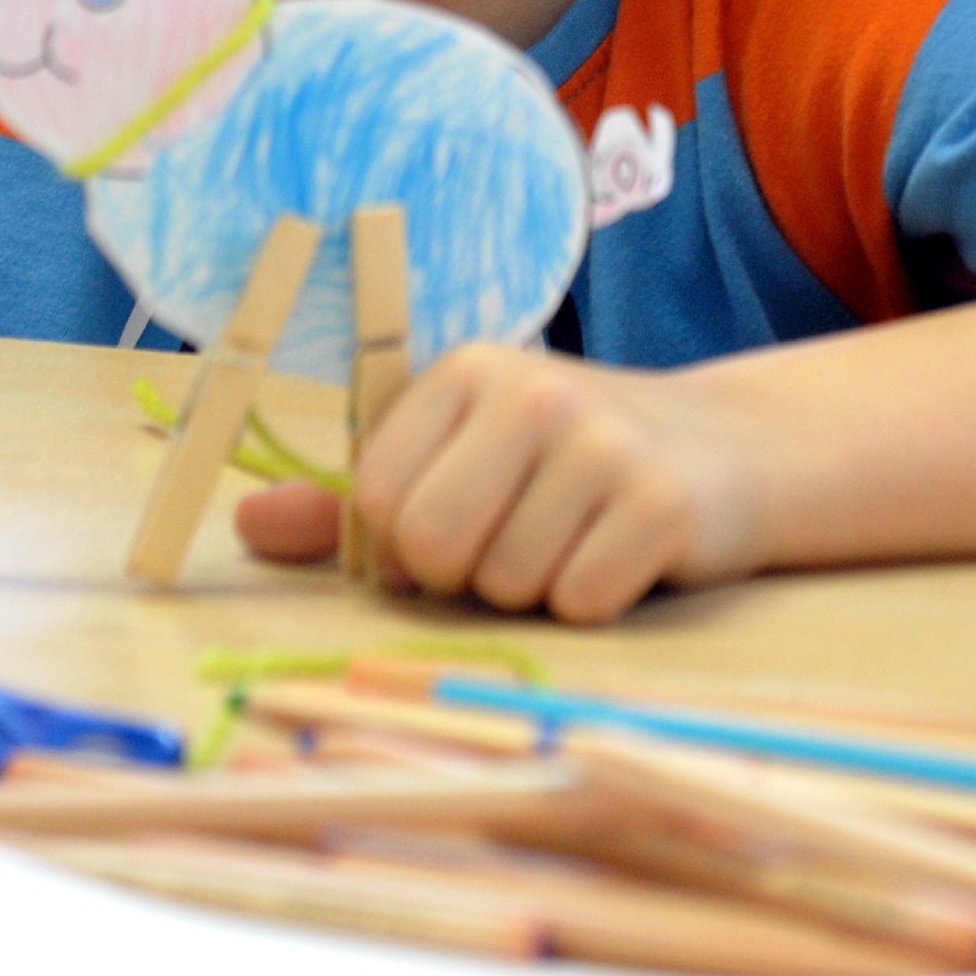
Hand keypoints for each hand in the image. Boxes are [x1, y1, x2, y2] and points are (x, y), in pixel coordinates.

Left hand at [233, 343, 765, 623]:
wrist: (730, 449)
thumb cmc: (572, 460)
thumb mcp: (464, 455)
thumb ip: (356, 500)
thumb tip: (245, 523)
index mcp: (465, 372)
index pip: (375, 500)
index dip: (407, 541)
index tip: (461, 518)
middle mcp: (531, 392)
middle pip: (432, 545)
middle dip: (467, 574)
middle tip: (519, 539)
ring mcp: (603, 444)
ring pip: (506, 585)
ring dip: (536, 589)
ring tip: (577, 538)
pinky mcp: (662, 503)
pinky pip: (579, 604)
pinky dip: (594, 602)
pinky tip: (623, 555)